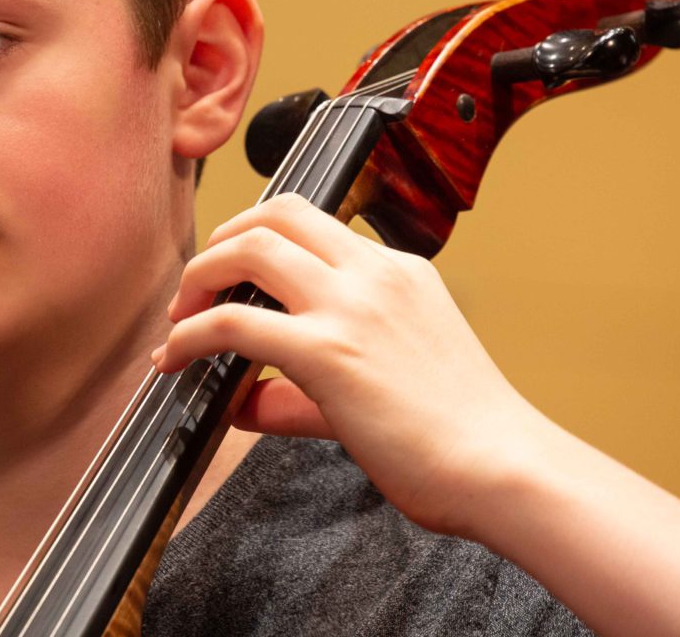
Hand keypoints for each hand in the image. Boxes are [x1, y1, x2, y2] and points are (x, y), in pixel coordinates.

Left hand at [152, 192, 543, 533]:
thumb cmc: (461, 435)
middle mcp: (374, 273)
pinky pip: (233, 321)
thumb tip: (246, 401)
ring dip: (201, 274)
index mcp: (398, 272)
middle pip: (277, 213)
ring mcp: (351, 305)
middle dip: (223, 238)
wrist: (505, 467)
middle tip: (198, 285)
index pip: (314, 224)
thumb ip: (308, 390)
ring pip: (251, 248)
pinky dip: (190, 333)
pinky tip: (174, 358)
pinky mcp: (328, 351)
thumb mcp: (391, 382)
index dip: (259, 238)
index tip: (232, 271)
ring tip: (181, 316)